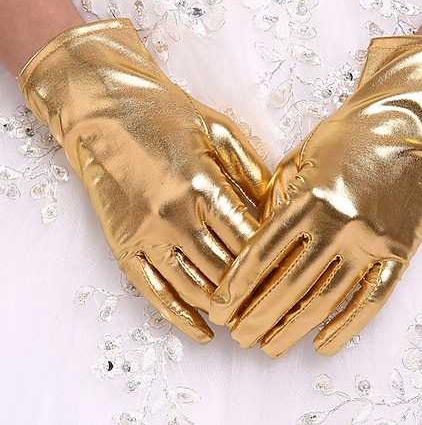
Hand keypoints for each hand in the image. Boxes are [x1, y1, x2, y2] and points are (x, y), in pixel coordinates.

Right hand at [18, 18, 270, 342]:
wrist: (106, 109)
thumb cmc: (167, 115)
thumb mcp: (220, 131)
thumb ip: (254, 173)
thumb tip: (282, 211)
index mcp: (204, 185)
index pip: (252, 242)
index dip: (277, 264)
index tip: (295, 275)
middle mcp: (175, 216)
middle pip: (227, 273)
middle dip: (257, 294)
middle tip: (279, 303)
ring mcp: (145, 234)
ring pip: (195, 290)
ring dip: (225, 309)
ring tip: (249, 318)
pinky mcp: (122, 245)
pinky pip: (153, 294)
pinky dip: (180, 319)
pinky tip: (204, 332)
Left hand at [210, 35, 421, 356]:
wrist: (402, 125)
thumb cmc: (342, 140)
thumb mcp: (297, 162)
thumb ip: (275, 205)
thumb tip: (251, 250)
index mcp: (306, 197)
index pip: (262, 254)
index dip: (237, 288)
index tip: (219, 309)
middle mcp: (338, 221)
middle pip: (289, 284)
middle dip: (257, 316)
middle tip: (237, 337)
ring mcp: (372, 238)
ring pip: (326, 300)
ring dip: (293, 329)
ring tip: (270, 347)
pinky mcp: (400, 249)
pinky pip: (372, 299)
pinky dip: (346, 327)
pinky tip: (323, 344)